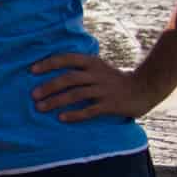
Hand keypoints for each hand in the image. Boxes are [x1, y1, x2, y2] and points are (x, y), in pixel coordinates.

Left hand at [29, 53, 163, 122]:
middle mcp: (97, 74)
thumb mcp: (98, 67)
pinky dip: (75, 114)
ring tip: (40, 108)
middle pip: (69, 78)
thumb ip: (79, 68)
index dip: (49, 63)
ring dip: (56, 101)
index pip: (67, 58)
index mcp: (92, 62)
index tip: (32, 70)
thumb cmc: (114, 79)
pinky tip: (62, 118)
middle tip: (33, 95)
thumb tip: (50, 72)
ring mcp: (104, 90)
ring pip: (76, 94)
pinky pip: (90, 110)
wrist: (145, 88)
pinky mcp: (111, 105)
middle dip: (49, 86)